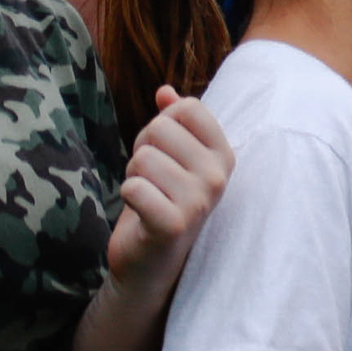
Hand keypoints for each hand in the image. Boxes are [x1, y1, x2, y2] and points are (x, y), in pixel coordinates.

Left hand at [104, 88, 233, 304]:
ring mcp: (200, 201)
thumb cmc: (161, 201)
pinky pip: (134, 188)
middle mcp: (219, 175)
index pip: (188, 108)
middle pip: (160, 129)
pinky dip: (127, 197)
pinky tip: (140, 212)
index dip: (162, 124)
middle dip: (143, 151)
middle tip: (151, 180)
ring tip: (147, 197)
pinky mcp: (174, 224)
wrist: (151, 260)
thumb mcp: (171, 158)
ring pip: (142, 158)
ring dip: (134, 177)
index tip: (164, 153)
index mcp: (224, 154)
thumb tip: (164, 91)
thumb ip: (171, 122)